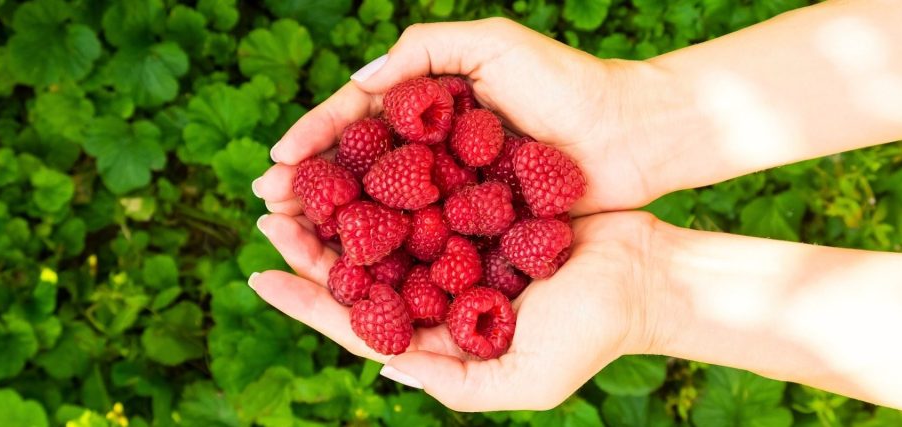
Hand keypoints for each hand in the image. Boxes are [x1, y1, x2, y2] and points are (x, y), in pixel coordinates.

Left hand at [249, 210, 666, 410]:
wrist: (645, 275)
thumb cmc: (591, 334)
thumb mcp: (524, 380)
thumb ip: (452, 383)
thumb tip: (382, 368)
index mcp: (439, 336)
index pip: (359, 321)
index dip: (307, 300)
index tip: (260, 274)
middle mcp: (439, 290)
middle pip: (360, 267)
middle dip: (310, 241)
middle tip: (265, 209)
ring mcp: (457, 245)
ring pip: (385, 224)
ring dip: (341, 202)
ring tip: (297, 177)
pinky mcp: (479, 206)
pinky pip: (427, 188)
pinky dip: (392, 172)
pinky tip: (361, 151)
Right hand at [252, 18, 674, 216]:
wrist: (632, 137)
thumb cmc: (569, 84)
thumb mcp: (493, 45)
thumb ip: (424, 51)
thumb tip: (355, 85)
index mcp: (430, 103)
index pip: (357, 120)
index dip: (314, 138)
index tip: (276, 160)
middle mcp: (434, 149)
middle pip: (358, 170)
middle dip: (311, 187)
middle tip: (269, 208)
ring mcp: (454, 191)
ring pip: (382, 210)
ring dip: (336, 226)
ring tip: (295, 240)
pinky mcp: (478, 227)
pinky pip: (424, 241)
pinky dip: (388, 254)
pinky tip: (355, 269)